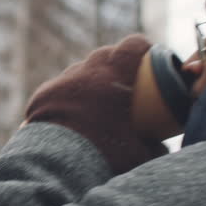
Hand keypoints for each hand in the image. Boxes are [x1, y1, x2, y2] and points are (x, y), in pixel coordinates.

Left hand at [24, 35, 168, 174]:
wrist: (56, 161)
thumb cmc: (102, 154)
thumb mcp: (137, 154)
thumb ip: (154, 148)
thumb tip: (161, 150)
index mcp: (116, 74)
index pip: (134, 44)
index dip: (143, 48)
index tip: (149, 57)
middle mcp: (88, 70)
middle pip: (105, 55)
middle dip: (116, 63)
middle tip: (123, 83)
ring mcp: (63, 80)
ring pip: (81, 71)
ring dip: (90, 80)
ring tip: (96, 101)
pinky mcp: (44, 94)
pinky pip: (60, 89)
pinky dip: (68, 98)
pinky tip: (71, 114)